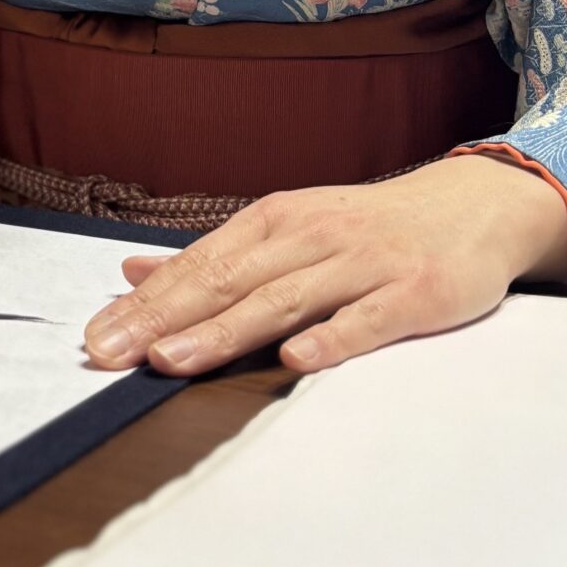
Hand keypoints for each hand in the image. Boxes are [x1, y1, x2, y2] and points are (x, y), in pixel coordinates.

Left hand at [81, 153, 566, 378]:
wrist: (472, 206)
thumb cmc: (365, 227)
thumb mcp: (285, 231)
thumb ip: (211, 259)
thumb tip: (130, 272)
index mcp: (272, 223)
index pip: (196, 267)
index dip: (143, 305)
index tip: (94, 338)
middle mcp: (311, 237)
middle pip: (227, 283)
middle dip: (162, 320)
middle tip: (109, 354)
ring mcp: (363, 264)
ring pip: (285, 299)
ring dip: (225, 331)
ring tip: (172, 360)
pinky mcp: (415, 293)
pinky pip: (369, 318)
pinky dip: (333, 336)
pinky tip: (297, 360)